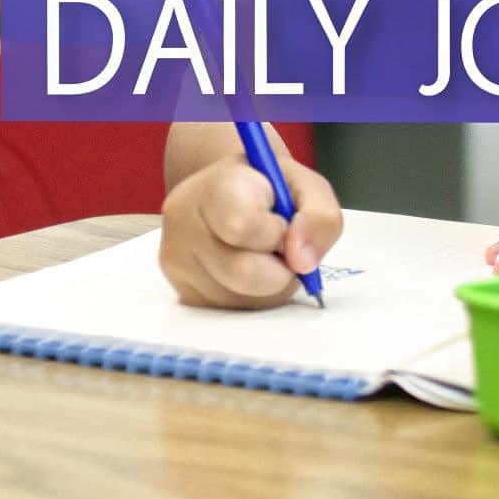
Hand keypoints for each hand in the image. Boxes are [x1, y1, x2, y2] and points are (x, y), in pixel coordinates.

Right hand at [158, 126, 342, 308]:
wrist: (230, 194)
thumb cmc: (270, 189)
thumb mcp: (306, 185)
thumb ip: (320, 216)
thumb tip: (302, 261)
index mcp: (212, 188)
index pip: (243, 225)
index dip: (277, 233)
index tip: (282, 221)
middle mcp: (182, 225)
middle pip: (243, 274)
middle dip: (279, 267)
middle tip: (279, 245)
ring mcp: (177, 263)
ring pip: (242, 301)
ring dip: (270, 286)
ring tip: (262, 255)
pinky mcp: (184, 295)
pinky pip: (233, 313)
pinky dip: (255, 299)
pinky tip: (249, 270)